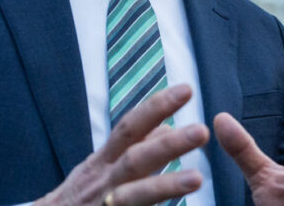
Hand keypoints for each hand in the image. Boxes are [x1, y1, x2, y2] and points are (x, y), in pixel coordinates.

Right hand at [36, 84, 208, 205]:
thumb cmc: (81, 196)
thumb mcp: (101, 167)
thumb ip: (134, 148)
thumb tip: (167, 128)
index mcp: (104, 160)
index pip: (130, 127)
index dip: (157, 107)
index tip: (187, 90)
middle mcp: (103, 181)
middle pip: (135, 159)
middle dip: (168, 145)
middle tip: (201, 131)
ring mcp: (104, 205)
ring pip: (134, 196)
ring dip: (166, 186)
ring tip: (197, 178)